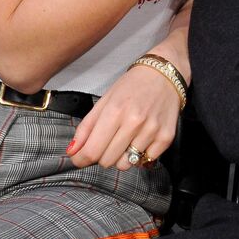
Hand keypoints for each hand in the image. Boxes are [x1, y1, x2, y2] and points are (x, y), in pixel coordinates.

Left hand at [66, 62, 181, 169]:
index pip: (92, 151)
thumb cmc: (133, 85)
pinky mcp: (166, 137)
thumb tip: (72, 151)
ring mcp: (152, 130)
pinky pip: (145, 162)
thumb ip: (86, 127)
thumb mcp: (105, 100)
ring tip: (126, 139)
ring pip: (126, 165)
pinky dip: (140, 156)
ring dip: (121, 156)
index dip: (81, 159)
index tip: (80, 158)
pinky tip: (140, 140)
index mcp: (115, 111)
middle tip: (107, 141)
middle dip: (102, 155)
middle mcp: (134, 122)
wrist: (165, 73)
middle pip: (107, 161)